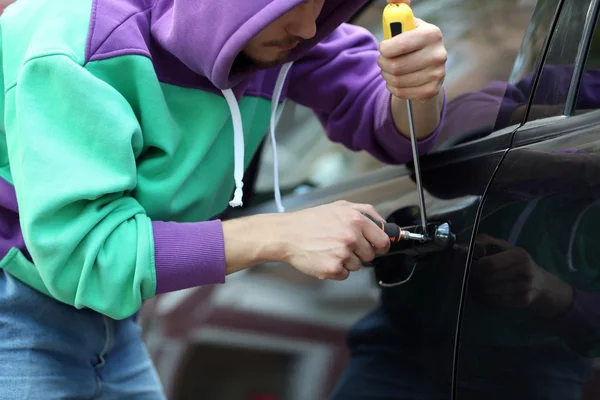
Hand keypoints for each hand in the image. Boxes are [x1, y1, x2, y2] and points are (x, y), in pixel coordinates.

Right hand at [273, 201, 390, 279]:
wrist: (287, 234)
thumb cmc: (311, 221)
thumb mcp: (340, 206)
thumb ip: (365, 212)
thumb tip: (384, 224)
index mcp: (356, 220)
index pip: (383, 241)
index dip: (380, 246)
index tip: (377, 247)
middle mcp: (351, 237)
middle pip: (370, 255)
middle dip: (360, 252)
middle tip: (342, 245)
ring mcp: (342, 254)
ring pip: (357, 266)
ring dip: (347, 261)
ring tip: (330, 249)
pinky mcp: (332, 269)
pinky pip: (344, 275)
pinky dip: (336, 269)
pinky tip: (325, 257)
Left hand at [378, 0, 446, 100]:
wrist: (428, 68)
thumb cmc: (411, 42)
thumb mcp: (406, 24)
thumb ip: (398, 10)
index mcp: (432, 33)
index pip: (400, 44)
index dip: (384, 49)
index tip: (383, 48)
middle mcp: (439, 54)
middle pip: (395, 66)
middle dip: (382, 64)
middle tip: (382, 61)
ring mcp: (438, 74)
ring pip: (396, 80)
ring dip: (386, 76)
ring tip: (388, 70)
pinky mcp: (432, 90)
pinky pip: (401, 92)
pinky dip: (393, 88)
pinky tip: (396, 81)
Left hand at [470, 234, 572, 317]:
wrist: (540, 282)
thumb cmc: (515, 261)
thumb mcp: (503, 247)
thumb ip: (485, 243)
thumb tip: (466, 247)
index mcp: (519, 255)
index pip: (489, 264)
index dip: (476, 266)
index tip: (470, 267)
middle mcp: (525, 271)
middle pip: (488, 278)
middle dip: (475, 279)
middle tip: (469, 277)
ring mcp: (525, 288)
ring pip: (491, 292)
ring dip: (478, 290)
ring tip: (474, 285)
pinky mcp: (522, 301)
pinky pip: (497, 302)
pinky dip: (486, 299)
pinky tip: (483, 294)